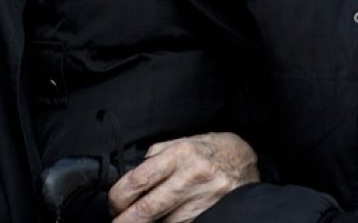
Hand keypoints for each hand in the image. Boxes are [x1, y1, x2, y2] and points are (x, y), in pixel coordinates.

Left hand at [108, 132, 258, 222]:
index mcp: (179, 154)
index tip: (113, 204)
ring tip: (144, 217)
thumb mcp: (181, 142)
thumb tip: (132, 175)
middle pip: (149, 208)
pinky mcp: (212, 214)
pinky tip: (166, 217)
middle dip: (127, 221)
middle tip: (116, 222)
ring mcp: (203, 198)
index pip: (139, 180)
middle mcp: (191, 176)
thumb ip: (156, 157)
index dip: (119, 196)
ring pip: (166, 222)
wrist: (245, 160)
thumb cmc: (210, 149)